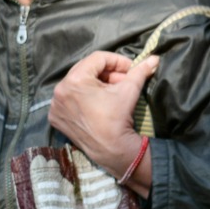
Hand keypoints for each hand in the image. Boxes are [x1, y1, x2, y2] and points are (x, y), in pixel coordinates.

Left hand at [48, 50, 159, 195]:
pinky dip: (83, 99)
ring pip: (78, 85)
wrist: (112, 150)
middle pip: (86, 71)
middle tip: (123, 80)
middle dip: (107, 74)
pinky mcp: (56, 117)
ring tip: (112, 92)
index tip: (131, 68)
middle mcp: (59, 90)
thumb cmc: (119, 117)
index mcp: (74, 80)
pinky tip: (98, 104)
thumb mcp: (130, 90)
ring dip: (96, 85)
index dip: (117, 61)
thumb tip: (154, 59)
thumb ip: (140, 71)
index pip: (98, 59)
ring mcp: (56, 105)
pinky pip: (69, 100)